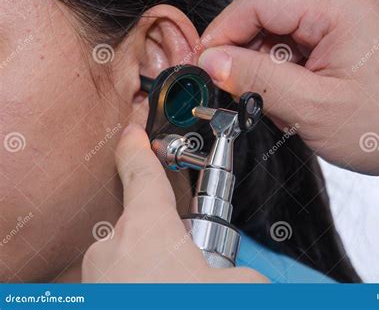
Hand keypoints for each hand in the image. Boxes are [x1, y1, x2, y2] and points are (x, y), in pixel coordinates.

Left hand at [82, 124, 267, 281]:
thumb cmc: (185, 300)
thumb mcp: (237, 283)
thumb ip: (241, 269)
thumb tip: (242, 275)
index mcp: (146, 227)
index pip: (141, 170)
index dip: (137, 144)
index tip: (132, 128)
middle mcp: (113, 246)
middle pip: (145, 220)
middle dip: (169, 235)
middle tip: (192, 265)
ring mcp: (96, 276)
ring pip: (134, 254)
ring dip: (157, 266)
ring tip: (180, 283)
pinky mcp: (93, 295)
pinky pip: (122, 278)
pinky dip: (142, 283)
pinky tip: (162, 290)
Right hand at [198, 0, 378, 202]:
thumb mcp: (312, 108)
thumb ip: (255, 79)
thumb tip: (211, 60)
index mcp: (340, 2)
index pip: (256, 1)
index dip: (221, 33)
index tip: (204, 65)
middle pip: (264, 8)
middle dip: (243, 49)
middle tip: (239, 88)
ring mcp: (345, 6)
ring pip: (275, 23)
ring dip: (264, 61)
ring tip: (280, 98)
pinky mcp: (343, 23)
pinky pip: (294, 34)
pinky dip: (282, 63)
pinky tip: (294, 90)